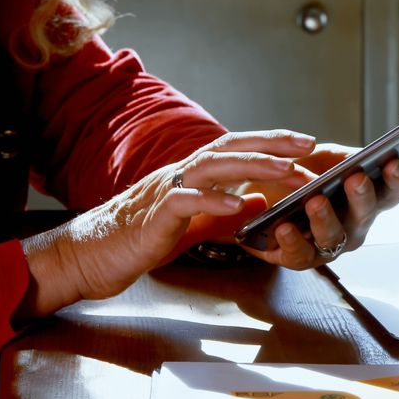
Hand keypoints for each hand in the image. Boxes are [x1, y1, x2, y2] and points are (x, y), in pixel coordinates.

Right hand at [18, 130, 317, 318]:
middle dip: (272, 144)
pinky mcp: (153, 217)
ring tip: (285, 169)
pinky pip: (184, 202)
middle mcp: (180, 174)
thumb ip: (224, 212)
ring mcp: (166, 191)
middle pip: (230, 148)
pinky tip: (238, 204)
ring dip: (252, 166)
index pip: (237, 149)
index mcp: (192, 175)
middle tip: (308, 145)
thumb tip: (259, 201)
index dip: (271, 142)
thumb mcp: (194, 224)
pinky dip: (212, 200)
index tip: (306, 142)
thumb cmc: (140, 238)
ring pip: (212, 167)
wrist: (91, 255)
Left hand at [240, 143, 398, 269]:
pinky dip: (292, 241)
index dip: (397, 180)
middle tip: (356, 179)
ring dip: (325, 219)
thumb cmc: (302, 177)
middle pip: (365, 215)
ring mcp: (329, 244)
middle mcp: (353, 225)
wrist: (264, 194)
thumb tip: (364, 156)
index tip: (393, 162)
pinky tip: (284, 227)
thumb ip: (345, 157)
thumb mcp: (325, 158)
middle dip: (362, 196)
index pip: (391, 193)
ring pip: (333, 237)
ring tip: (315, 201)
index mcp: (366, 199)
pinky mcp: (301, 257)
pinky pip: (300, 255)